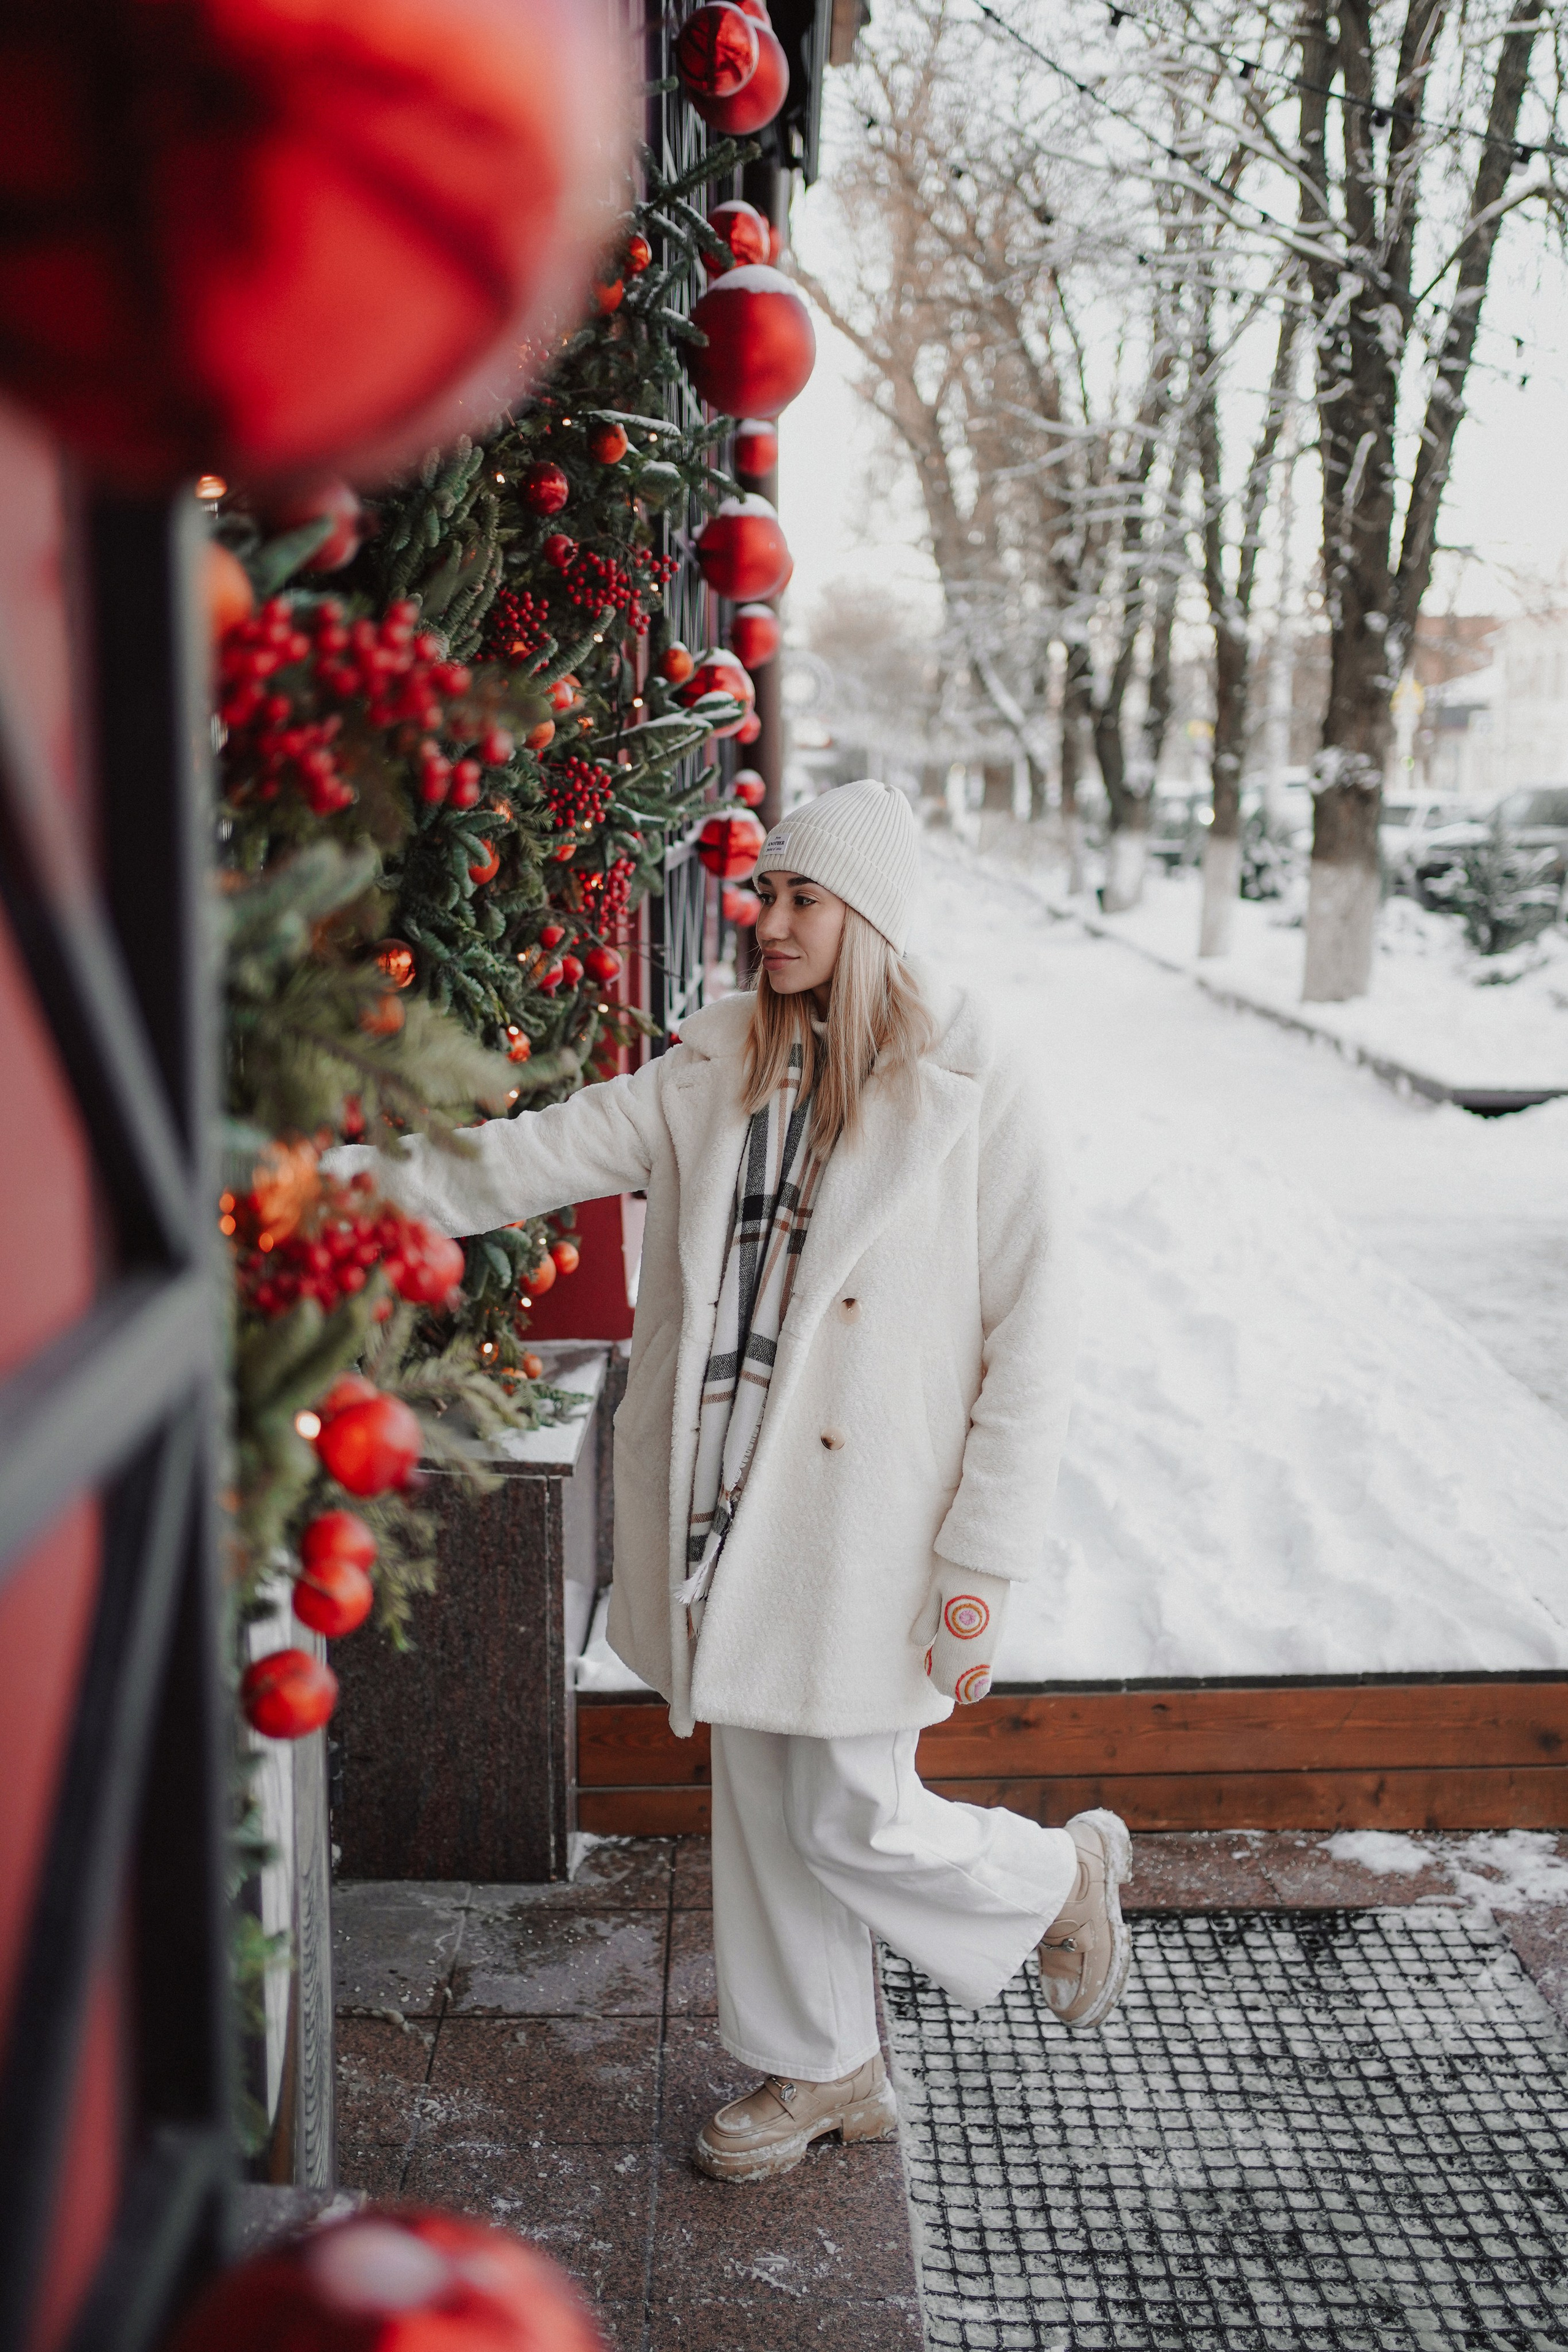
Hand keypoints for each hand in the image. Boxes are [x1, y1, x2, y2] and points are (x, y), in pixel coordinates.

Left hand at [924, 1567, 1009, 1703]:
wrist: (990, 1547)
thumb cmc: (958, 1566)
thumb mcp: (937, 1590)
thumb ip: (929, 1619)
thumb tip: (919, 1643)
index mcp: (964, 1634)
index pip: (952, 1674)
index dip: (939, 1677)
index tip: (928, 1665)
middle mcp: (984, 1641)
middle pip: (969, 1678)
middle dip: (952, 1676)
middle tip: (935, 1663)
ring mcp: (996, 1634)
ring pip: (981, 1667)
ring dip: (964, 1667)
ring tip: (946, 1654)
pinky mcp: (1001, 1625)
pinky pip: (987, 1652)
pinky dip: (974, 1655)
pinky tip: (963, 1646)